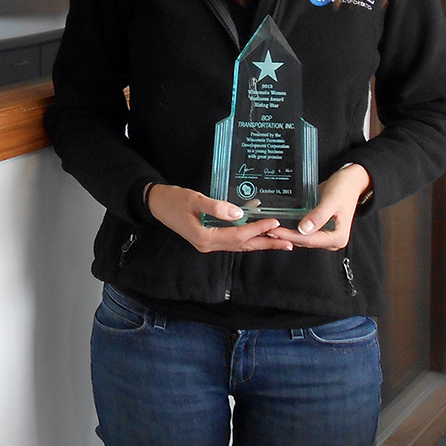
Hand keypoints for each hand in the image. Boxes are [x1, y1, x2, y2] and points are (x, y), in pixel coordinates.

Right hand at [147, 183, 293, 252]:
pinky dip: (248, 238)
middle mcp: (208, 245)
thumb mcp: (193, 199)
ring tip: (280, 242)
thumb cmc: (173, 199)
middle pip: (242, 246)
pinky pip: (233, 241)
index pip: (237, 236)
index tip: (275, 223)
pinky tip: (260, 234)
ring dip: (260, 243)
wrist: (156, 204)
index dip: (257, 229)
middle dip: (266, 244)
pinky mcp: (209, 238)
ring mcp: (208, 243)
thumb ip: (215, 206)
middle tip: (288, 243)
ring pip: (239, 245)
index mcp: (205, 237)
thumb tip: (238, 214)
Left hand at [267, 164, 371, 250]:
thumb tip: (304, 229)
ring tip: (270, 228)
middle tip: (267, 229)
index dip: (290, 236)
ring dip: (288, 234)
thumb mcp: (331, 200)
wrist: (350, 180)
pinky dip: (292, 228)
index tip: (275, 230)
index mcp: (337, 238)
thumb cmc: (344, 189)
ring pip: (303, 238)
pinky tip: (281, 224)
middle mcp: (332, 240)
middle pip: (305, 241)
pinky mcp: (320, 229)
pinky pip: (304, 232)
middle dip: (286, 236)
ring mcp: (326, 235)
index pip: (309, 240)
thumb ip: (318, 216)